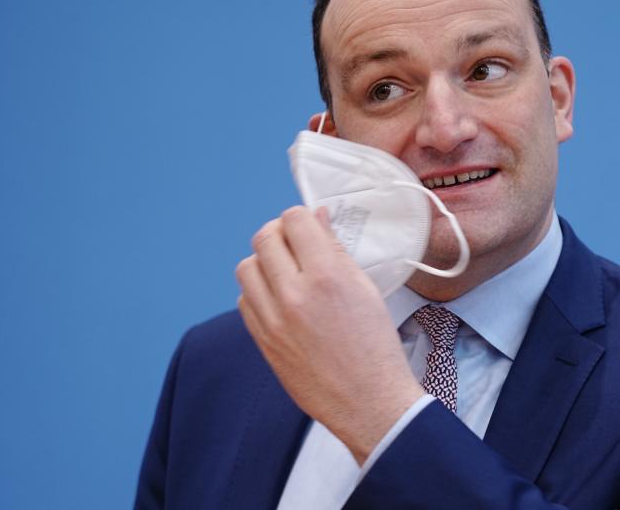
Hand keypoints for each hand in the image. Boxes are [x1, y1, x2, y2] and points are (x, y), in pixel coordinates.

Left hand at [236, 206, 423, 464]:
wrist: (367, 401)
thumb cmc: (375, 346)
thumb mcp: (365, 288)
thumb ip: (335, 249)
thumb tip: (316, 218)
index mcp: (327, 276)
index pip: (294, 219)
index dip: (303, 217)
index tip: (311, 226)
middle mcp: (294, 294)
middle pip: (265, 237)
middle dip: (281, 233)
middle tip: (297, 244)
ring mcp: (272, 320)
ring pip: (247, 267)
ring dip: (264, 262)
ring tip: (286, 271)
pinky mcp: (262, 340)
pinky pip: (244, 299)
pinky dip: (258, 291)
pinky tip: (280, 298)